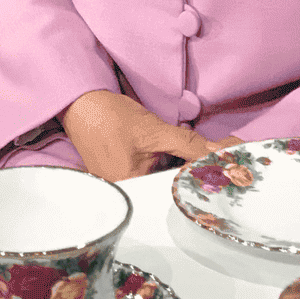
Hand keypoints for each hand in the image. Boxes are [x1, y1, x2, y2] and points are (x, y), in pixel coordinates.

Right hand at [60, 90, 234, 181]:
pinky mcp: (117, 176)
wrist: (79, 103)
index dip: (196, 180)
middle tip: (207, 162)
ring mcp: (118, 187)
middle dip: (186, 175)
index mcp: (129, 191)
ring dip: (174, 170)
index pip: (173, 193)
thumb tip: (220, 152)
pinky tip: (169, 156)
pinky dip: (160, 167)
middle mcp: (123, 196)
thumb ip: (189, 144)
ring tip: (189, 157)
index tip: (216, 169)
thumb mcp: (154, 130)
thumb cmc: (110, 117)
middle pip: (165, 191)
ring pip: (156, 184)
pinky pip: (146, 177)